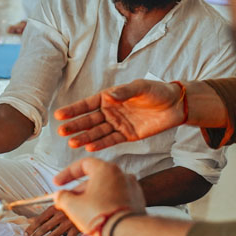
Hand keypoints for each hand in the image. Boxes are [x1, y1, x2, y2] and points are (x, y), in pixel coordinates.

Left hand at [24, 206, 79, 235]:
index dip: (30, 228)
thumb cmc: (71, 202)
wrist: (89, 201)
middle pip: (44, 228)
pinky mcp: (77, 228)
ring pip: (54, 235)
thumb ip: (46, 213)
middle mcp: (61, 214)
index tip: (25, 234)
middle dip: (36, 235)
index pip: (38, 220)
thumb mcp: (57, 204)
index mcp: (54, 207)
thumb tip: (31, 220)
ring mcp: (69, 222)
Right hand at [53, 158, 145, 235]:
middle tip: (68, 201)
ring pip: (106, 189)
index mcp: (106, 169)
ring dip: (92, 197)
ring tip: (81, 212)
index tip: (58, 183)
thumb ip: (62, 197)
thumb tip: (60, 196)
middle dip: (79, 190)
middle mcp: (121, 175)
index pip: (83, 164)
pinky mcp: (136, 201)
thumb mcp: (72, 205)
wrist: (127, 233)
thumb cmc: (101, 216)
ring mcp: (131, 188)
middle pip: (94, 178)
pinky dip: (105, 204)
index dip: (67, 173)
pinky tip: (97, 215)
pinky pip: (116, 198)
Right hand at [54, 79, 184, 150]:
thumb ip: (124, 92)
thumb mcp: (140, 88)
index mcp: (109, 98)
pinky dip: (100, 144)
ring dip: (84, 137)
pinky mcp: (126, 135)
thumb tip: (108, 96)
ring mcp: (117, 124)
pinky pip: (110, 141)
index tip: (59, 115)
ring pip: (97, 132)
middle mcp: (110, 112)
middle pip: (88, 120)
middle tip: (62, 132)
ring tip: (72, 143)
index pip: (87, 105)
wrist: (175, 105)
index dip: (73, 110)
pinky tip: (89, 147)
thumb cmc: (157, 92)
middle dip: (75, 126)